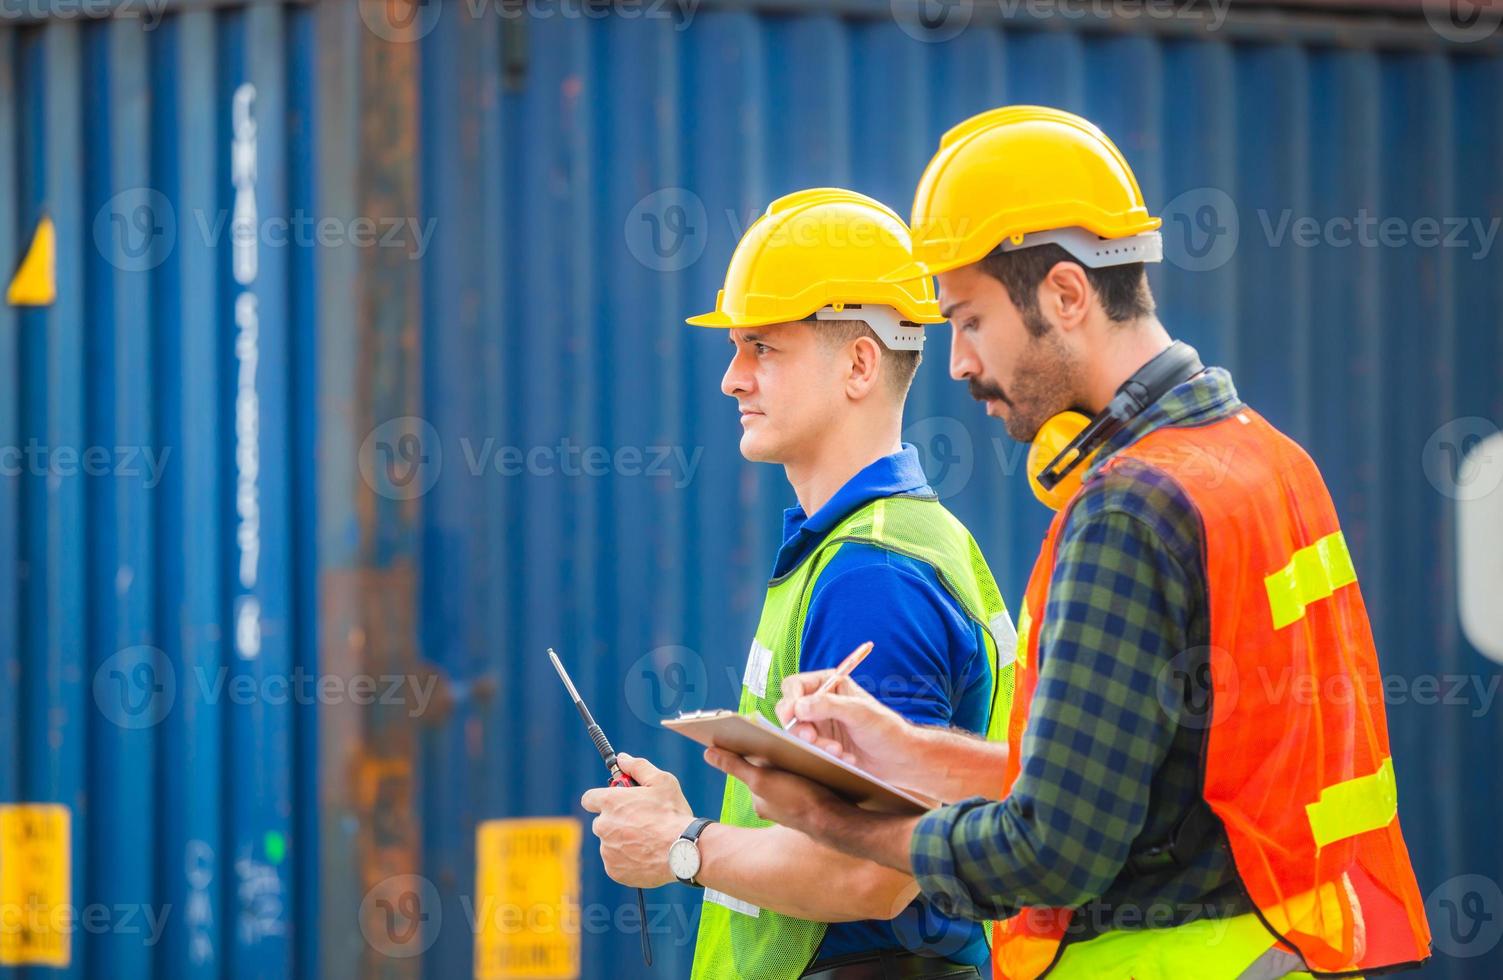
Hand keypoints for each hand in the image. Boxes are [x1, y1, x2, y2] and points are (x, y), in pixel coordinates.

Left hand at [580, 754, 693, 887]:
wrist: (683, 851)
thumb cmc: (672, 814)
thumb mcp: (661, 781)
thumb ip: (638, 766)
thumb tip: (623, 758)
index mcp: (610, 803)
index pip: (589, 799)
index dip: (601, 799)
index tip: (614, 801)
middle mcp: (603, 826)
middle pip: (602, 822)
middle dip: (616, 821)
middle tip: (640, 821)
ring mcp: (607, 850)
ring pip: (610, 843)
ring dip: (622, 841)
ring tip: (648, 840)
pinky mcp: (614, 870)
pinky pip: (615, 863)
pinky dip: (627, 860)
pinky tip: (646, 855)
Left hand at [703, 747, 852, 839]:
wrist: (837, 822)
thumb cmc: (798, 800)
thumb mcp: (762, 779)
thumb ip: (734, 766)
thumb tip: (707, 753)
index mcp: (760, 799)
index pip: (754, 766)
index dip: (760, 749)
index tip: (770, 736)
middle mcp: (774, 805)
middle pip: (774, 769)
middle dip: (784, 755)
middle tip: (798, 740)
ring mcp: (794, 805)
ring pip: (793, 774)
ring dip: (801, 761)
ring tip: (811, 750)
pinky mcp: (813, 803)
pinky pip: (809, 782)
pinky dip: (813, 772)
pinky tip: (823, 763)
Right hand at [775, 670, 915, 784]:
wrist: (899, 760)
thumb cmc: (886, 730)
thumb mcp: (860, 712)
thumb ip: (829, 706)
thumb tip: (798, 707)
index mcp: (830, 684)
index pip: (795, 686)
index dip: (789, 700)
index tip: (791, 716)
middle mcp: (821, 703)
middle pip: (790, 711)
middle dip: (800, 727)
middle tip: (811, 739)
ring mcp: (820, 725)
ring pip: (798, 734)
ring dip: (815, 745)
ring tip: (838, 752)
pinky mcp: (821, 745)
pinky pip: (808, 751)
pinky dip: (823, 756)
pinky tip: (845, 759)